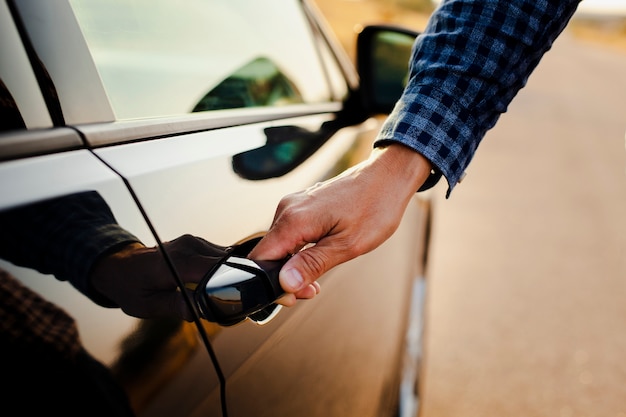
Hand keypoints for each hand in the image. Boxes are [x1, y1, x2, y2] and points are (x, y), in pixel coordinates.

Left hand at [90, 234, 228, 320]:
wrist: (119, 266)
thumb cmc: (131, 287)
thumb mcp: (147, 305)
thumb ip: (174, 306)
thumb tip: (198, 310)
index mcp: (177, 261)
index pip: (216, 269)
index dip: (230, 285)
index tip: (234, 302)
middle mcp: (188, 246)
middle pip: (226, 264)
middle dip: (231, 283)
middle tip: (226, 305)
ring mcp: (194, 241)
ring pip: (226, 259)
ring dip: (228, 276)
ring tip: (219, 295)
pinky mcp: (197, 243)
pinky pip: (219, 256)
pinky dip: (221, 269)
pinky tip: (213, 283)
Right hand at [249, 144, 432, 305]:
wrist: (387, 177)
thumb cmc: (374, 207)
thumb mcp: (346, 245)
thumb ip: (312, 264)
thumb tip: (284, 283)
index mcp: (294, 219)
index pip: (260, 259)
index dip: (269, 284)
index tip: (293, 297)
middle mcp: (287, 209)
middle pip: (268, 254)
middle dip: (285, 278)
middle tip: (311, 291)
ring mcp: (293, 205)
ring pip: (279, 246)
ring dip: (293, 267)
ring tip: (316, 281)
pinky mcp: (301, 206)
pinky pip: (289, 235)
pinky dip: (298, 252)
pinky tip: (317, 260)